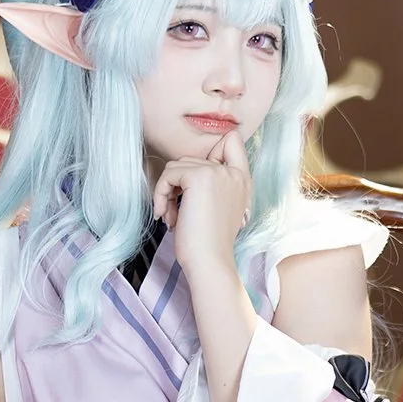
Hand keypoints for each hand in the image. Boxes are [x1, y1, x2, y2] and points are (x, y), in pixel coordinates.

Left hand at [152, 129, 249, 278]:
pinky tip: (165, 214)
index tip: (198, 183)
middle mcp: (233, 172)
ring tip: (171, 216)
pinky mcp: (198, 177)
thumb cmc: (209, 243)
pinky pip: (168, 173)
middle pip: (193, 158)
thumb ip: (214, 184)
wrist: (210, 262)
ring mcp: (217, 172)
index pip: (232, 139)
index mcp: (242, 179)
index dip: (210, 153)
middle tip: (175, 212)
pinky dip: (160, 194)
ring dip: (167, 191)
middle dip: (179, 184)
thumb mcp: (219, 208)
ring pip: (177, 165)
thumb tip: (183, 171)